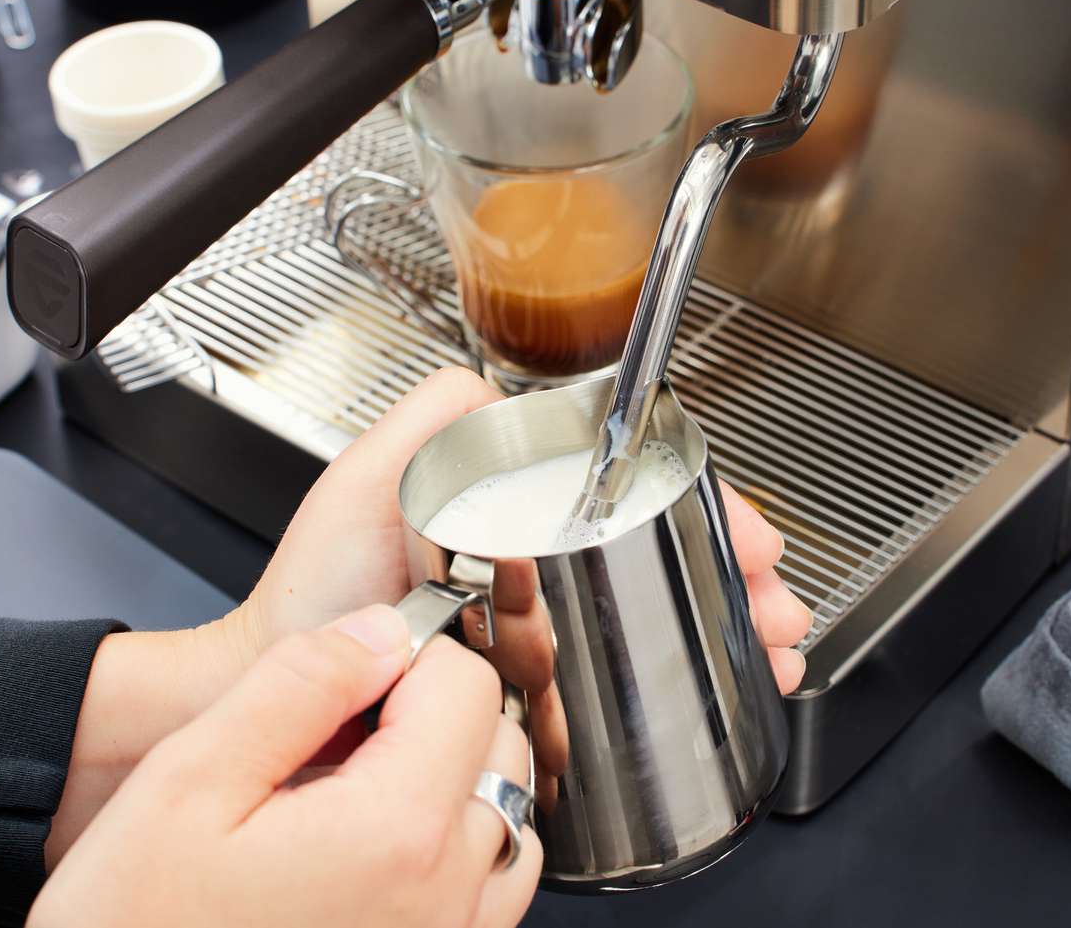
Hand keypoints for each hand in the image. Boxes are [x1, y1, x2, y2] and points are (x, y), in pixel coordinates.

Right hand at [32, 606, 538, 927]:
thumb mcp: (189, 783)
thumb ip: (298, 686)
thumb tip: (378, 630)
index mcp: (396, 832)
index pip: (467, 685)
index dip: (408, 652)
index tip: (350, 668)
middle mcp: (446, 895)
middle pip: (496, 745)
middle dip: (430, 711)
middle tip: (336, 728)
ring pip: (505, 818)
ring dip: (452, 778)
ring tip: (357, 785)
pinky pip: (489, 891)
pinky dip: (456, 848)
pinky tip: (376, 848)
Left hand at [45, 368, 811, 866]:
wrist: (293, 695)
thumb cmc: (321, 593)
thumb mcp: (370, 478)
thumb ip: (429, 415)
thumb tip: (492, 375)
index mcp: (510, 506)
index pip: (625, 489)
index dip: (696, 506)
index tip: (744, 530)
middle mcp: (536, 565)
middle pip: (659, 554)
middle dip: (736, 575)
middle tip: (777, 601)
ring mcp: (542, 631)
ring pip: (658, 617)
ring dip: (731, 626)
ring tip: (772, 643)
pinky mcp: (538, 691)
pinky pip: (626, 677)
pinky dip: (689, 680)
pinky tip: (731, 681)